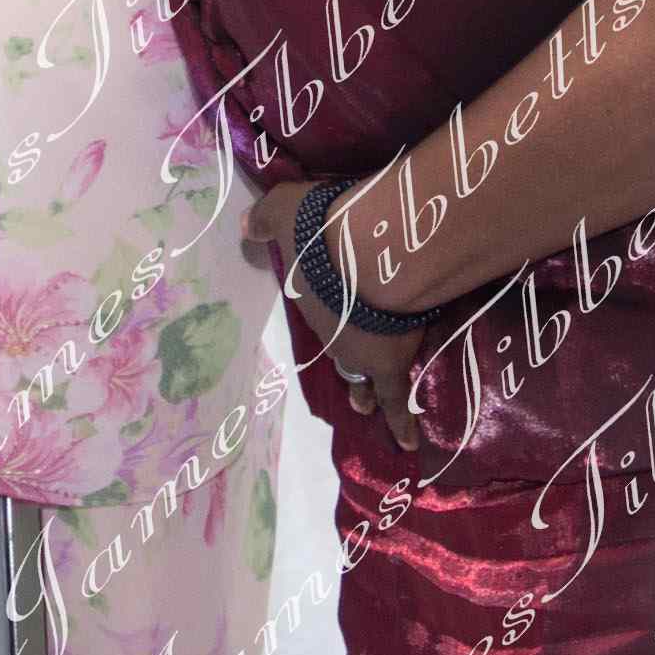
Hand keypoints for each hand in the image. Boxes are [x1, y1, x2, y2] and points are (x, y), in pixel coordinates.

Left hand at [245, 176, 429, 453]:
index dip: (326, 314)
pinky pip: (398, 399)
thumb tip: (246, 225)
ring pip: (365, 377)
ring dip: (367, 393)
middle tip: (350, 391)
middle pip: (341, 352)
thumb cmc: (327, 230)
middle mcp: (333, 332)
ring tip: (368, 410)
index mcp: (309, 299)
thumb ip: (268, 215)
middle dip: (345, 367)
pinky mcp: (396, 361)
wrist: (375, 253)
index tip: (328, 320)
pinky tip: (408, 444)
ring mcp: (364, 351)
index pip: (318, 313)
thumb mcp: (286, 210)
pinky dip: (401, 422)